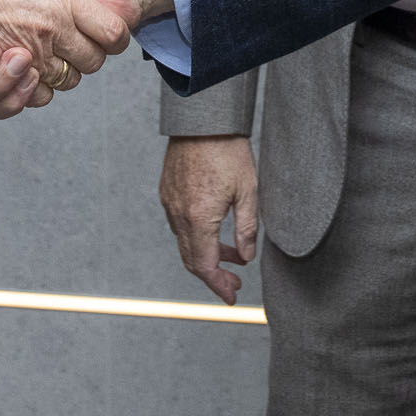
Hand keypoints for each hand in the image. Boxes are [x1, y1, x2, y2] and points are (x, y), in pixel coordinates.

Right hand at [159, 135, 259, 303]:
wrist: (202, 118)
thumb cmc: (228, 150)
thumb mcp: (248, 190)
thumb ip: (247, 228)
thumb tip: (246, 257)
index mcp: (199, 218)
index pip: (204, 265)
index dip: (218, 286)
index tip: (231, 296)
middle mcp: (179, 214)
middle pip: (191, 259)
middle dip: (213, 275)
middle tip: (234, 283)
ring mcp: (170, 202)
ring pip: (185, 242)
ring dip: (206, 254)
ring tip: (232, 255)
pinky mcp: (167, 191)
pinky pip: (179, 224)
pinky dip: (196, 236)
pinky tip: (214, 231)